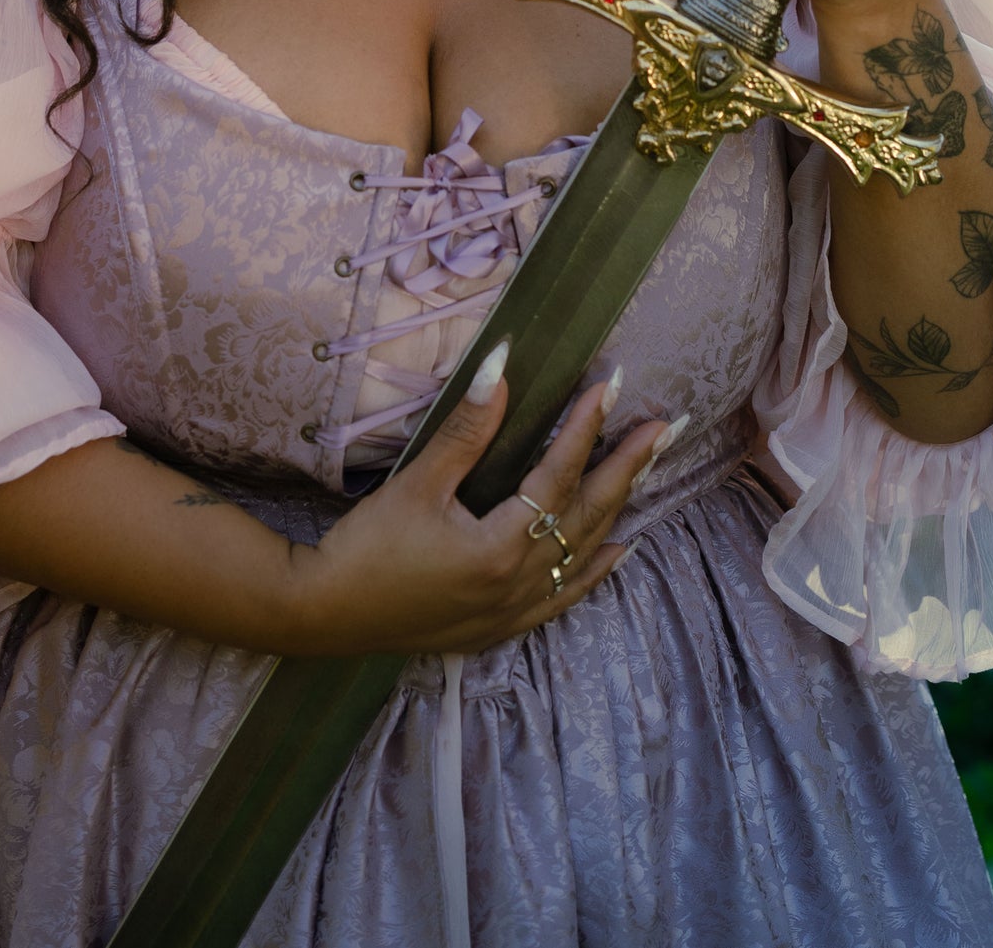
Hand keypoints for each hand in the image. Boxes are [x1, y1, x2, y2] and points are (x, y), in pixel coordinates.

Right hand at [283, 358, 670, 656]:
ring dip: (618, 508)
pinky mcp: (500, 624)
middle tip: (665, 426)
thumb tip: (503, 368)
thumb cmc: (368, 547)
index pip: (557, 476)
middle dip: (627, 466)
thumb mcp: (417, 484)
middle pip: (587, 515)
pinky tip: (620, 550)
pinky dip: (596, 571)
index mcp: (499, 547)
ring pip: (582, 553)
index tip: (610, 385)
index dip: (585, 428)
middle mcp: (518, 583)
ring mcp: (513, 609)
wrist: (327, 614)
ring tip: (650, 468)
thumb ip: (466, 430)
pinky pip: (564, 597)